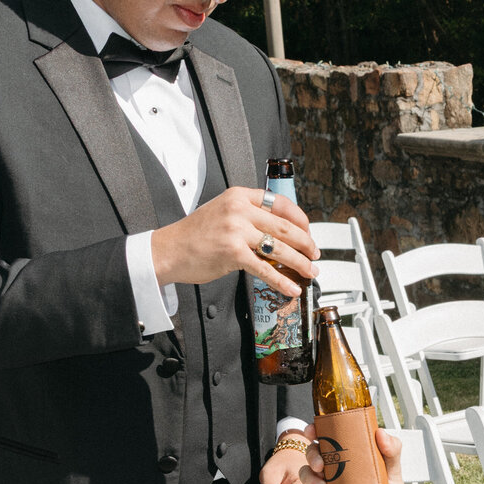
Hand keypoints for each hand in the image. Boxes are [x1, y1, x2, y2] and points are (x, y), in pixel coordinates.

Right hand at [150, 186, 318, 295]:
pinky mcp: (233, 253)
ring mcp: (236, 231)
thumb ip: (248, 216)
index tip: (309, 231)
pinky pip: (265, 269)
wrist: (168, 250)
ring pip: (280, 248)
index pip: (280, 203)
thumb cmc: (195, 235)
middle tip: (315, 254)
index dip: (301, 219)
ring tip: (309, 271)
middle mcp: (239, 210)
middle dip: (306, 243)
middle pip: (285, 227)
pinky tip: (291, 288)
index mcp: (239, 196)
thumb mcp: (222, 212)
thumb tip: (278, 232)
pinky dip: (282, 281)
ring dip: (299, 262)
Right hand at [303, 426, 416, 483]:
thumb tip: (381, 433)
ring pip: (307, 475)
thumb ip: (392, 452)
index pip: (327, 437)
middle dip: (311, 455)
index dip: (315, 430)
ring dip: (310, 479)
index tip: (313, 430)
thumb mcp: (394, 472)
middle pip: (313, 454)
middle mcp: (335, 468)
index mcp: (349, 455)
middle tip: (320, 464)